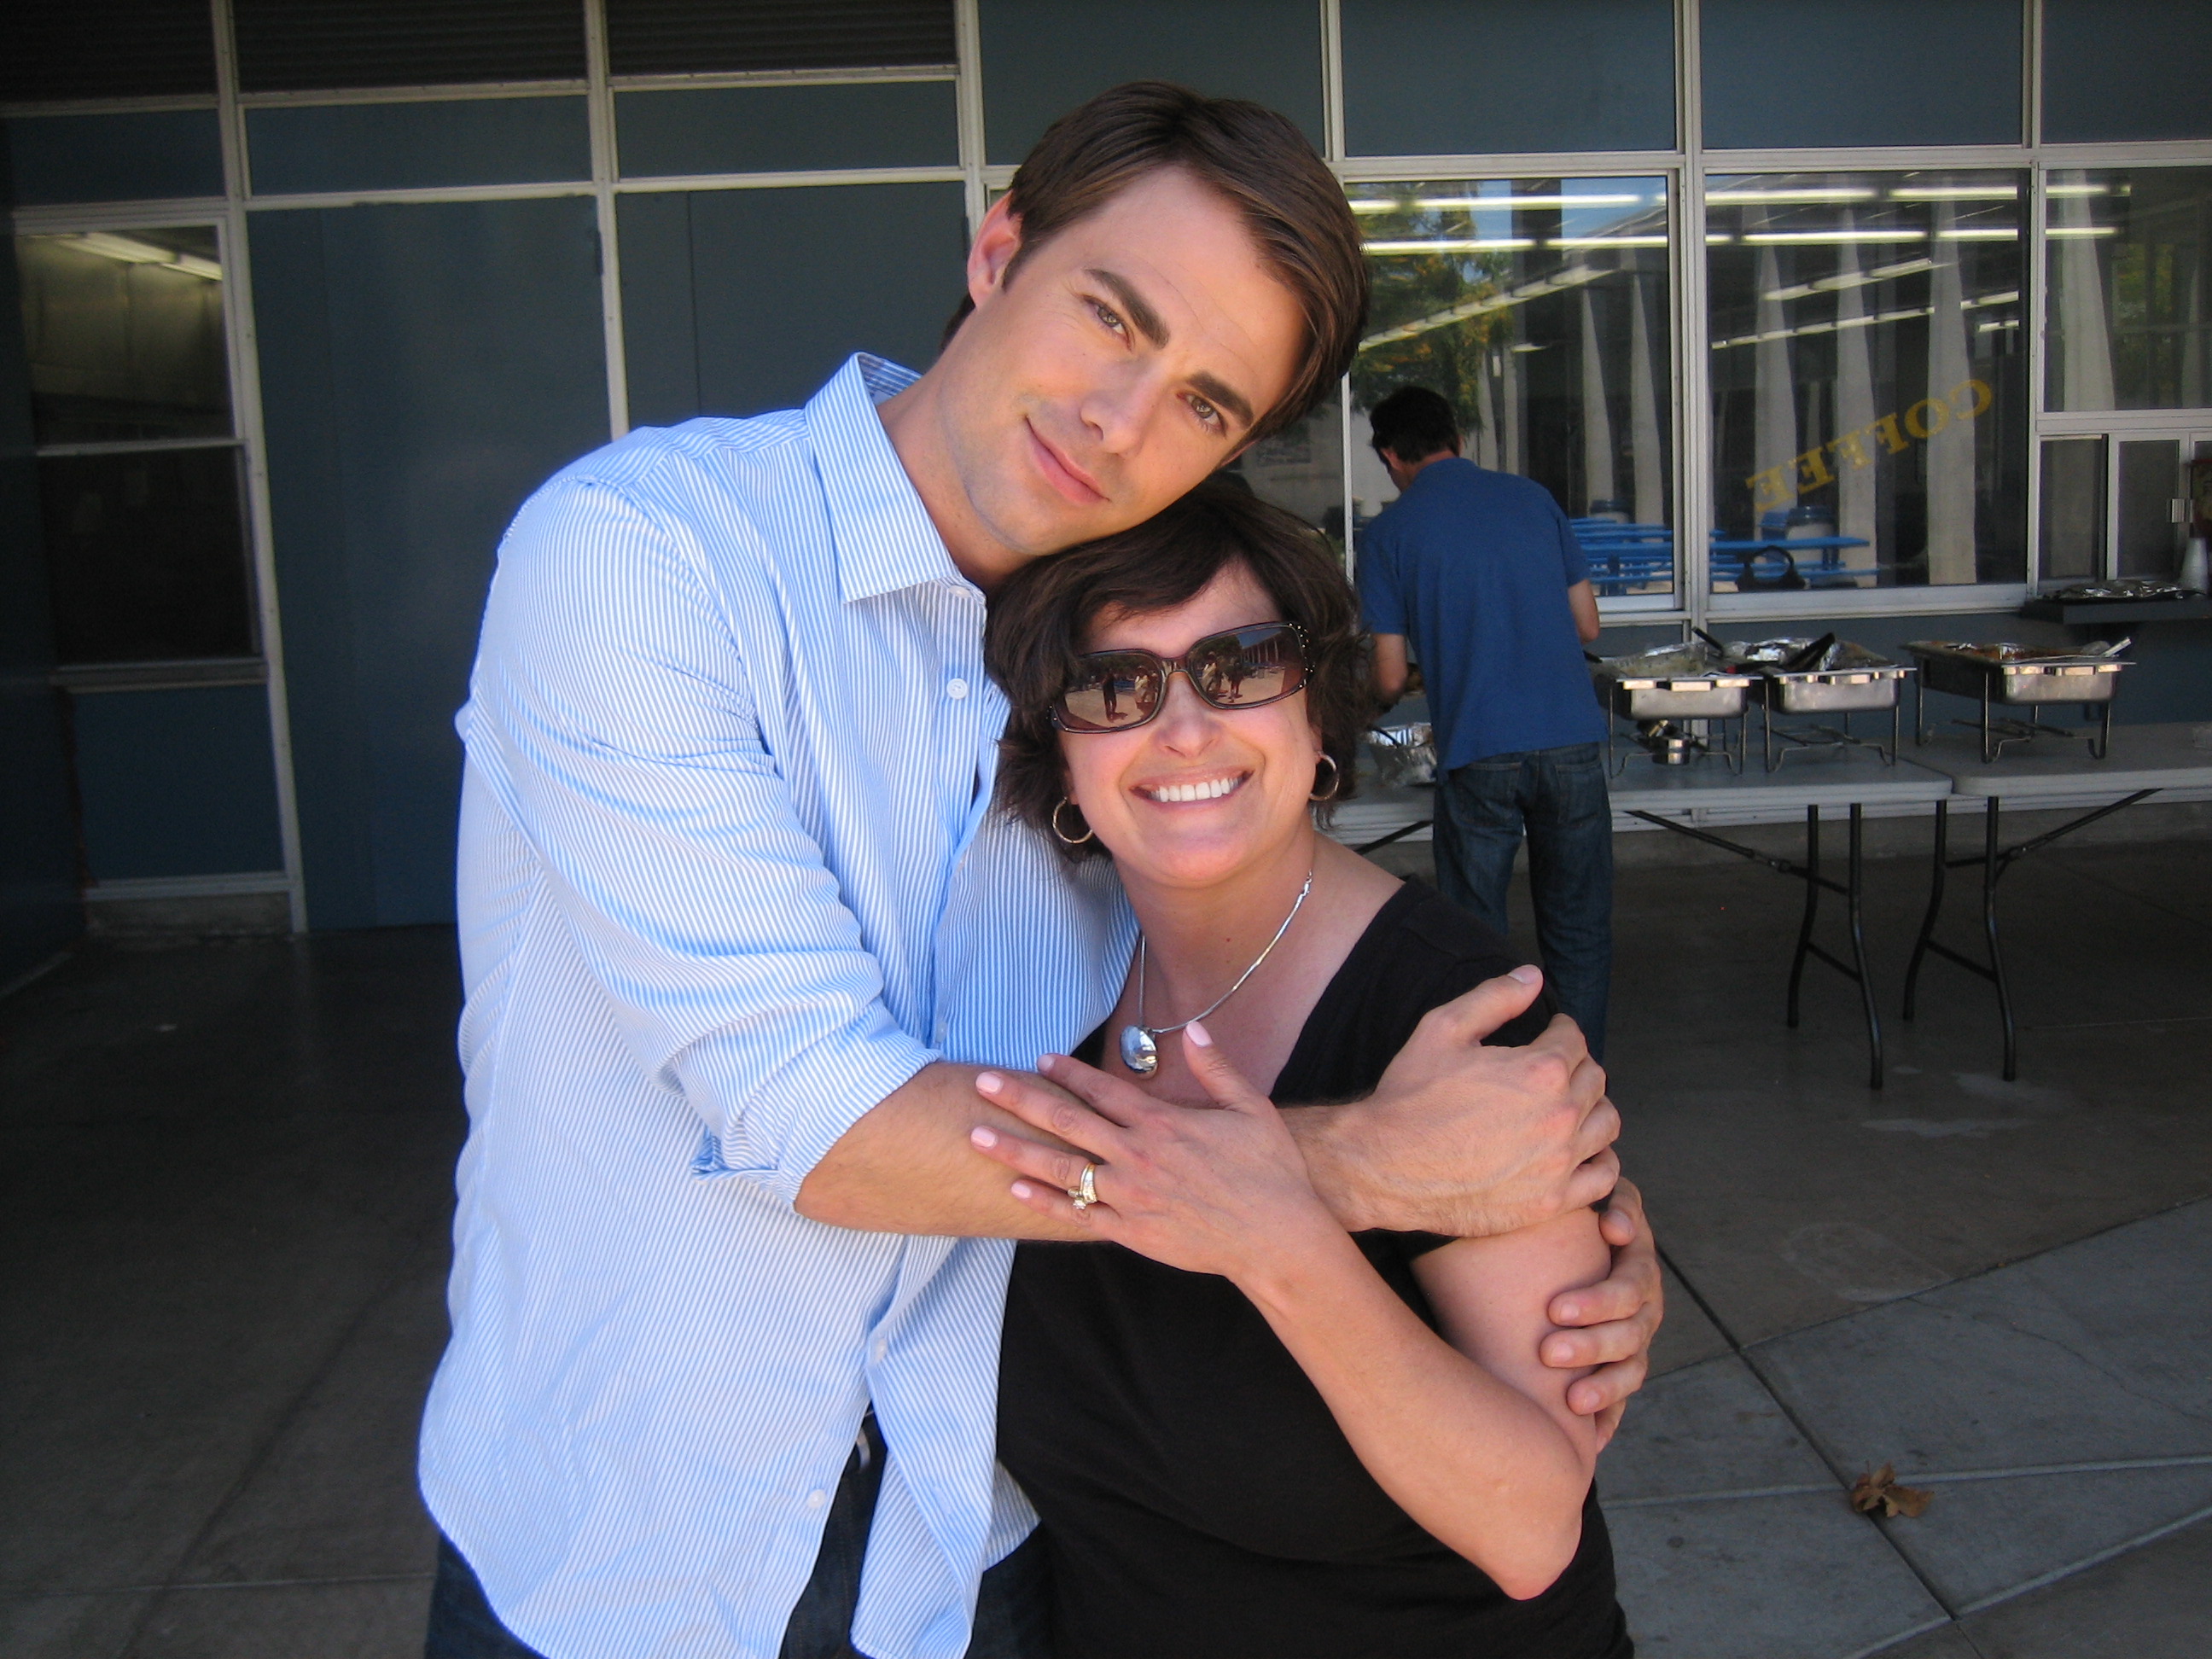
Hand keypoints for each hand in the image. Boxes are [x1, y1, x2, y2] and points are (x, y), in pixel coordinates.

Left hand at [969, 1022, 1339, 1280]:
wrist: (1277, 1238)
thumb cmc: (1269, 1171)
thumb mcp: (1250, 1108)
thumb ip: (1216, 1068)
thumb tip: (1194, 1028)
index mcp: (1163, 1124)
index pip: (1103, 1090)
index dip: (1068, 1072)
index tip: (1040, 1058)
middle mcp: (1138, 1157)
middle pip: (1066, 1122)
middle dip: (1021, 1100)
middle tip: (983, 1083)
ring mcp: (1130, 1196)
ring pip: (1061, 1169)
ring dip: (1015, 1150)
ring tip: (976, 1136)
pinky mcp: (1131, 1231)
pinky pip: (1078, 1215)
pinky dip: (1044, 1201)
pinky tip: (1015, 1188)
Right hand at [1298, 967, 1619, 1237]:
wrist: (1385, 1166)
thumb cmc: (1411, 1096)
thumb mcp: (1443, 1029)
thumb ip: (1495, 997)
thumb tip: (1534, 976)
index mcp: (1541, 1070)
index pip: (1574, 1039)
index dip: (1560, 1030)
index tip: (1550, 1034)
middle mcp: (1560, 1116)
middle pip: (1594, 1079)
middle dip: (1575, 1066)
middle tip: (1552, 1070)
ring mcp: (1560, 1163)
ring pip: (1606, 1124)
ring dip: (1592, 1108)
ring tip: (1567, 1106)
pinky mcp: (1552, 1200)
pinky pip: (1603, 1177)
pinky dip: (1599, 1159)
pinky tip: (1579, 1150)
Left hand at [1540, 1179, 1662, 1445]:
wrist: (1577, 1239)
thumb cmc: (1578, 1213)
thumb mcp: (1597, 1197)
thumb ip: (1611, 1201)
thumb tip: (1616, 1228)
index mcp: (1638, 1265)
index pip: (1627, 1288)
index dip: (1597, 1301)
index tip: (1554, 1310)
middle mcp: (1645, 1307)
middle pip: (1628, 1334)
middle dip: (1589, 1346)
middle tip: (1547, 1352)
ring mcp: (1637, 1341)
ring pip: (1630, 1371)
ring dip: (1604, 1388)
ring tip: (1572, 1402)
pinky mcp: (1623, 1367)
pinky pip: (1622, 1400)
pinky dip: (1608, 1421)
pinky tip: (1591, 1443)